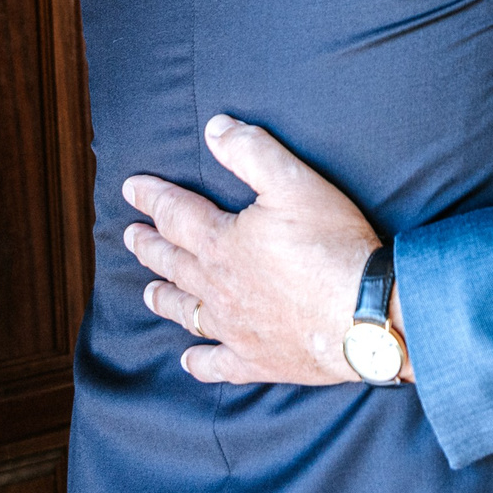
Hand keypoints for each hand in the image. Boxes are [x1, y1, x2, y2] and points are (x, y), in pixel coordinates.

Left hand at [122, 115, 399, 385]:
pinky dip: (199, 362)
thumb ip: (252, 152)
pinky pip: (216, 364)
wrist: (362, 315)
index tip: (132, 189)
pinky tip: (190, 359)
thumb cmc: (331, 246)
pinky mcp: (256, 360)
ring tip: (148, 291)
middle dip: (149, 246)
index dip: (152, 197)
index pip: (175, 214)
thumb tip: (216, 128)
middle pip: (173, 263)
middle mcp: (218, 288)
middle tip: (130, 236)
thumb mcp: (294, 182)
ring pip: (186, 312)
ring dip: (164, 298)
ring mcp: (234, 328)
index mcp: (222, 243)